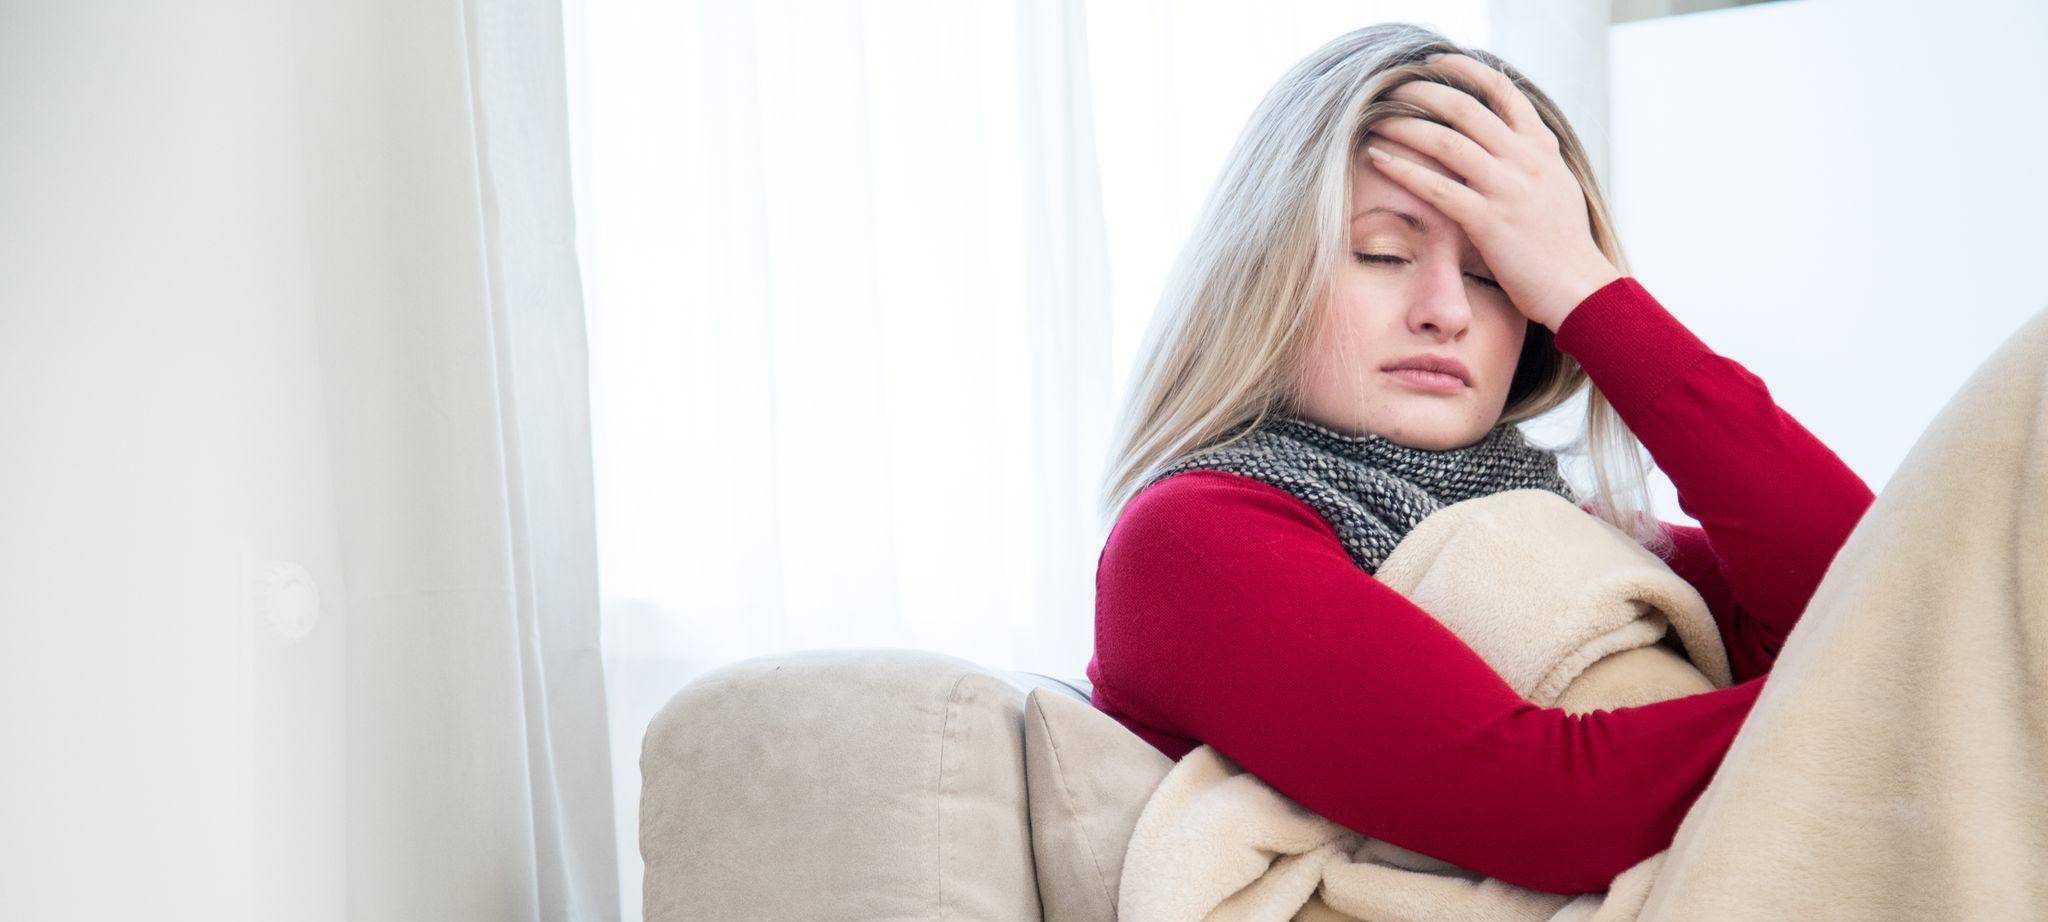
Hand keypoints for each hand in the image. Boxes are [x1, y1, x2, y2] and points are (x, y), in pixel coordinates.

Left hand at [1362, 53, 1621, 330]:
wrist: (1579, 285)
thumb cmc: (1563, 241)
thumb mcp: (1556, 183)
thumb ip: (1533, 155)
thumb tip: (1511, 134)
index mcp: (1540, 145)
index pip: (1501, 90)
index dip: (1464, 70)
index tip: (1433, 62)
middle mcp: (1525, 159)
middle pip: (1464, 108)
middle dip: (1422, 92)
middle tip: (1391, 87)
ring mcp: (1507, 188)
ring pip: (1445, 141)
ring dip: (1404, 125)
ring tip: (1374, 118)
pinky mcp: (1488, 220)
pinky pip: (1436, 187)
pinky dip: (1403, 168)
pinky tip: (1378, 158)